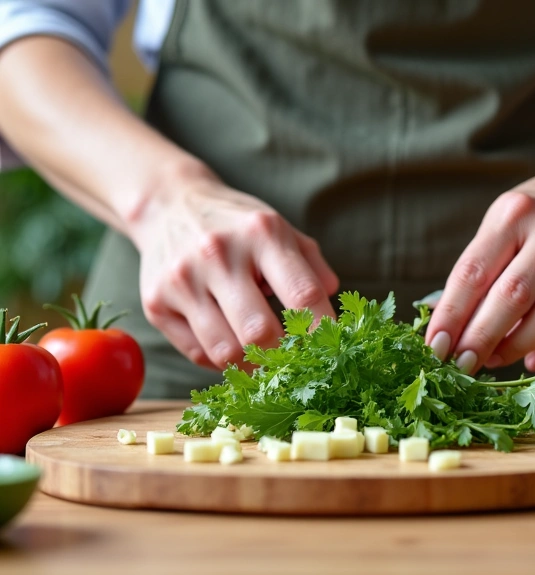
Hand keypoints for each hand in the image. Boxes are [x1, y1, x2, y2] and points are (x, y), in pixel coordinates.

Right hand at [129, 167, 338, 369]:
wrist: (169, 205)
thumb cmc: (239, 227)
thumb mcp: (281, 230)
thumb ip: (313, 268)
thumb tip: (334, 314)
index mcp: (261, 233)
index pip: (303, 295)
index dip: (322, 331)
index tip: (332, 352)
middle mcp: (218, 254)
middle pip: (260, 333)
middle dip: (284, 356)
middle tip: (296, 363)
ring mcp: (182, 280)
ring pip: (226, 352)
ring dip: (252, 365)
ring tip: (265, 358)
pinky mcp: (156, 303)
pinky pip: (199, 354)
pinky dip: (223, 361)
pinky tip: (233, 345)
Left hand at [426, 148, 534, 373]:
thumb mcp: (502, 222)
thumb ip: (476, 268)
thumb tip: (441, 322)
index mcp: (516, 213)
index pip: (474, 273)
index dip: (451, 315)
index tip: (435, 346)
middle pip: (511, 299)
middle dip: (479, 339)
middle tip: (459, 365)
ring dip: (513, 348)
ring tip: (491, 360)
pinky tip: (529, 359)